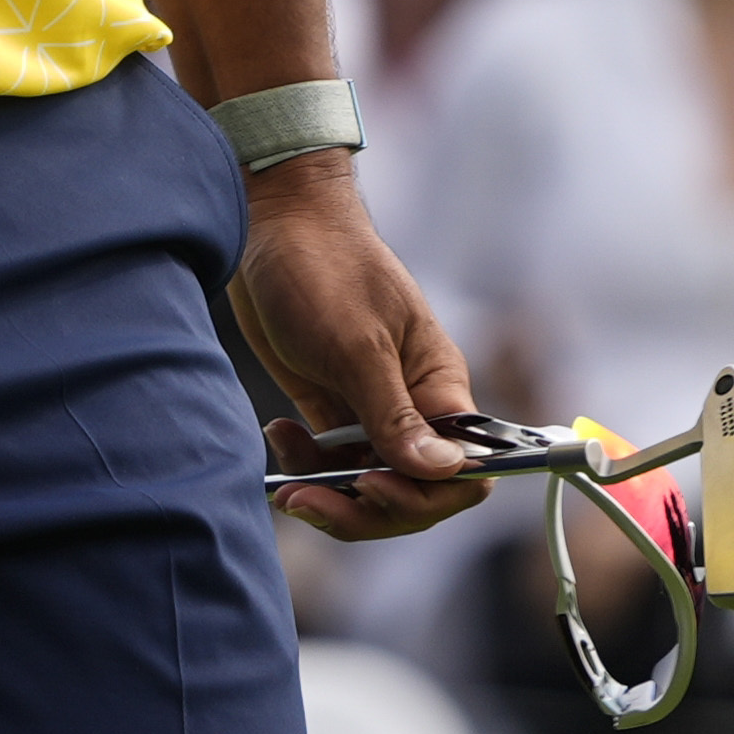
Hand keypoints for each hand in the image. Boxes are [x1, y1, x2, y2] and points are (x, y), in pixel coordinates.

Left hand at [227, 158, 487, 544]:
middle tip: (312, 499)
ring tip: (288, 486)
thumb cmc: (323, 266)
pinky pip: (332, 462)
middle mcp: (412, 404)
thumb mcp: (357, 343)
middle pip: (414, 490)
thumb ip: (395, 413)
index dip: (428, 495)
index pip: (463, 468)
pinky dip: (307, 466)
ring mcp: (370, 408)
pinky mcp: (330, 405)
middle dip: (368, 509)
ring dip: (331, 496)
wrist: (269, 223)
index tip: (377, 489)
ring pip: (369, 484)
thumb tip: (445, 471)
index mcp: (439, 385)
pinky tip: (277, 436)